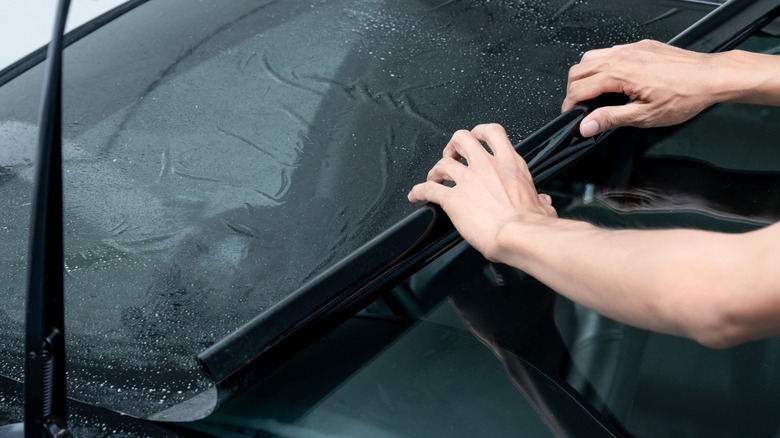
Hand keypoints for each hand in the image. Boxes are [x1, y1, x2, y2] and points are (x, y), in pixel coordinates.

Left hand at [407, 124, 555, 260]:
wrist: (520, 235)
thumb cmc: (533, 224)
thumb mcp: (544, 207)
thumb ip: (541, 202)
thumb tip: (544, 203)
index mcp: (511, 164)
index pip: (493, 133)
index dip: (480, 132)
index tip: (476, 138)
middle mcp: (487, 167)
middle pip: (463, 138)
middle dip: (454, 145)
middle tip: (452, 155)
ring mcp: (469, 181)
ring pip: (443, 163)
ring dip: (436, 170)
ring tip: (434, 177)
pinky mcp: (453, 199)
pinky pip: (429, 189)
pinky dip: (418, 191)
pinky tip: (415, 196)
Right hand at [562, 40, 721, 136]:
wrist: (711, 77)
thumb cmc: (685, 95)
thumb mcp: (644, 116)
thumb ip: (610, 119)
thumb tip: (586, 126)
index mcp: (620, 73)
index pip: (579, 89)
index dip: (569, 106)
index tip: (570, 118)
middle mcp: (622, 56)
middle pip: (578, 70)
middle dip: (572, 91)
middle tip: (578, 108)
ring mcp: (631, 48)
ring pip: (591, 57)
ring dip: (584, 76)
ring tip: (590, 94)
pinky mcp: (640, 46)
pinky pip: (609, 51)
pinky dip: (601, 66)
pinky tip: (611, 80)